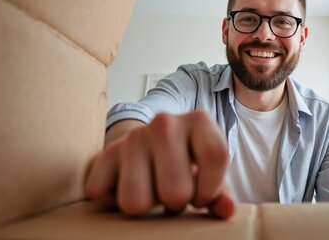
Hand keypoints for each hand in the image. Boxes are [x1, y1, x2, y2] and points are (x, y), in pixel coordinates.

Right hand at [84, 110, 234, 218]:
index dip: (210, 189)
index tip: (202, 196)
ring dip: (146, 205)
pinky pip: (103, 195)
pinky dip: (114, 201)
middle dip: (176, 202)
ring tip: (154, 189)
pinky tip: (130, 186)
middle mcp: (165, 122)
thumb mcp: (210, 174)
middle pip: (175, 191)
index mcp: (199, 121)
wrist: (152, 146)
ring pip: (135, 201)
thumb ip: (221, 193)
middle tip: (175, 191)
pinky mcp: (106, 153)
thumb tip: (226, 209)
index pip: (215, 157)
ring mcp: (133, 137)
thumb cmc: (188, 163)